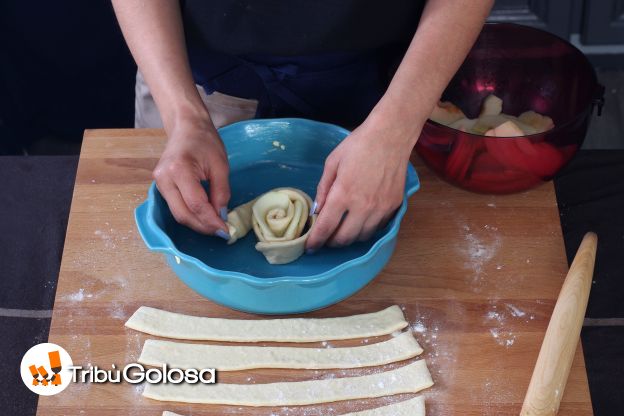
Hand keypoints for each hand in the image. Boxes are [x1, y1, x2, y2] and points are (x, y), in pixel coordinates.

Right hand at [153, 116, 230, 237]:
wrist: (186, 127)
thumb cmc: (205, 141)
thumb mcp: (220, 166)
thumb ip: (221, 193)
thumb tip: (221, 217)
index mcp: (179, 169)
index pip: (195, 204)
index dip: (211, 221)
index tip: (226, 230)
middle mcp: (164, 178)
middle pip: (183, 214)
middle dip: (203, 227)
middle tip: (222, 231)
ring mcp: (159, 183)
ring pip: (178, 214)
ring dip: (197, 224)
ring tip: (215, 226)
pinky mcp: (160, 186)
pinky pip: (175, 207)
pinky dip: (190, 215)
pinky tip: (204, 217)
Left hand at [306, 116, 419, 250]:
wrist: (391, 135)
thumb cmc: (359, 145)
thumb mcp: (332, 163)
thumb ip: (323, 189)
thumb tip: (317, 211)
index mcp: (343, 194)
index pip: (325, 228)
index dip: (315, 241)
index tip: (310, 247)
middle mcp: (363, 206)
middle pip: (344, 239)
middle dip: (331, 242)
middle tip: (325, 238)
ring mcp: (380, 208)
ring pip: (361, 237)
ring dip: (349, 238)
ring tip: (341, 230)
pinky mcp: (394, 206)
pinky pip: (377, 228)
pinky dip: (365, 229)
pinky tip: (359, 221)